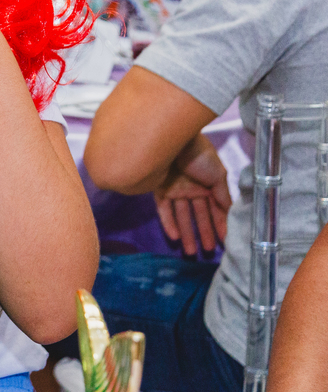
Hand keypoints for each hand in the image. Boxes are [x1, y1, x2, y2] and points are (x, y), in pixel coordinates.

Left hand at [154, 134, 230, 254]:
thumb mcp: (218, 174)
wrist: (173, 139)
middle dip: (204, 233)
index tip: (225, 242)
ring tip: (190, 252)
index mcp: (208, 184)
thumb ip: (223, 194)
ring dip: (187, 233)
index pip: (216, 209)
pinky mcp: (160, 189)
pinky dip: (169, 223)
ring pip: (182, 215)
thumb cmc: (199, 154)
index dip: (220, 225)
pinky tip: (174, 237)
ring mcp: (176, 189)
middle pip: (198, 215)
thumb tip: (231, 212)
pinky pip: (164, 209)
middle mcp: (192, 188)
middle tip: (208, 252)